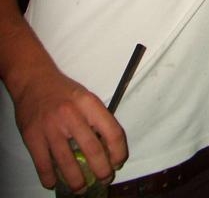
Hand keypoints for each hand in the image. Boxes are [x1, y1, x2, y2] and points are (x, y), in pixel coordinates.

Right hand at [14, 67, 126, 190]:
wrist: (33, 80)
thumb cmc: (63, 91)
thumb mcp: (86, 97)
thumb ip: (96, 118)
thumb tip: (109, 147)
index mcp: (89, 103)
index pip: (112, 130)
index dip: (118, 151)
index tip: (118, 162)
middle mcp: (72, 114)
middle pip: (92, 148)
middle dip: (102, 170)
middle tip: (105, 179)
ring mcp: (51, 127)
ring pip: (67, 161)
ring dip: (76, 180)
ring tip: (81, 188)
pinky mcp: (32, 136)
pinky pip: (43, 164)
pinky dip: (49, 177)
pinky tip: (53, 183)